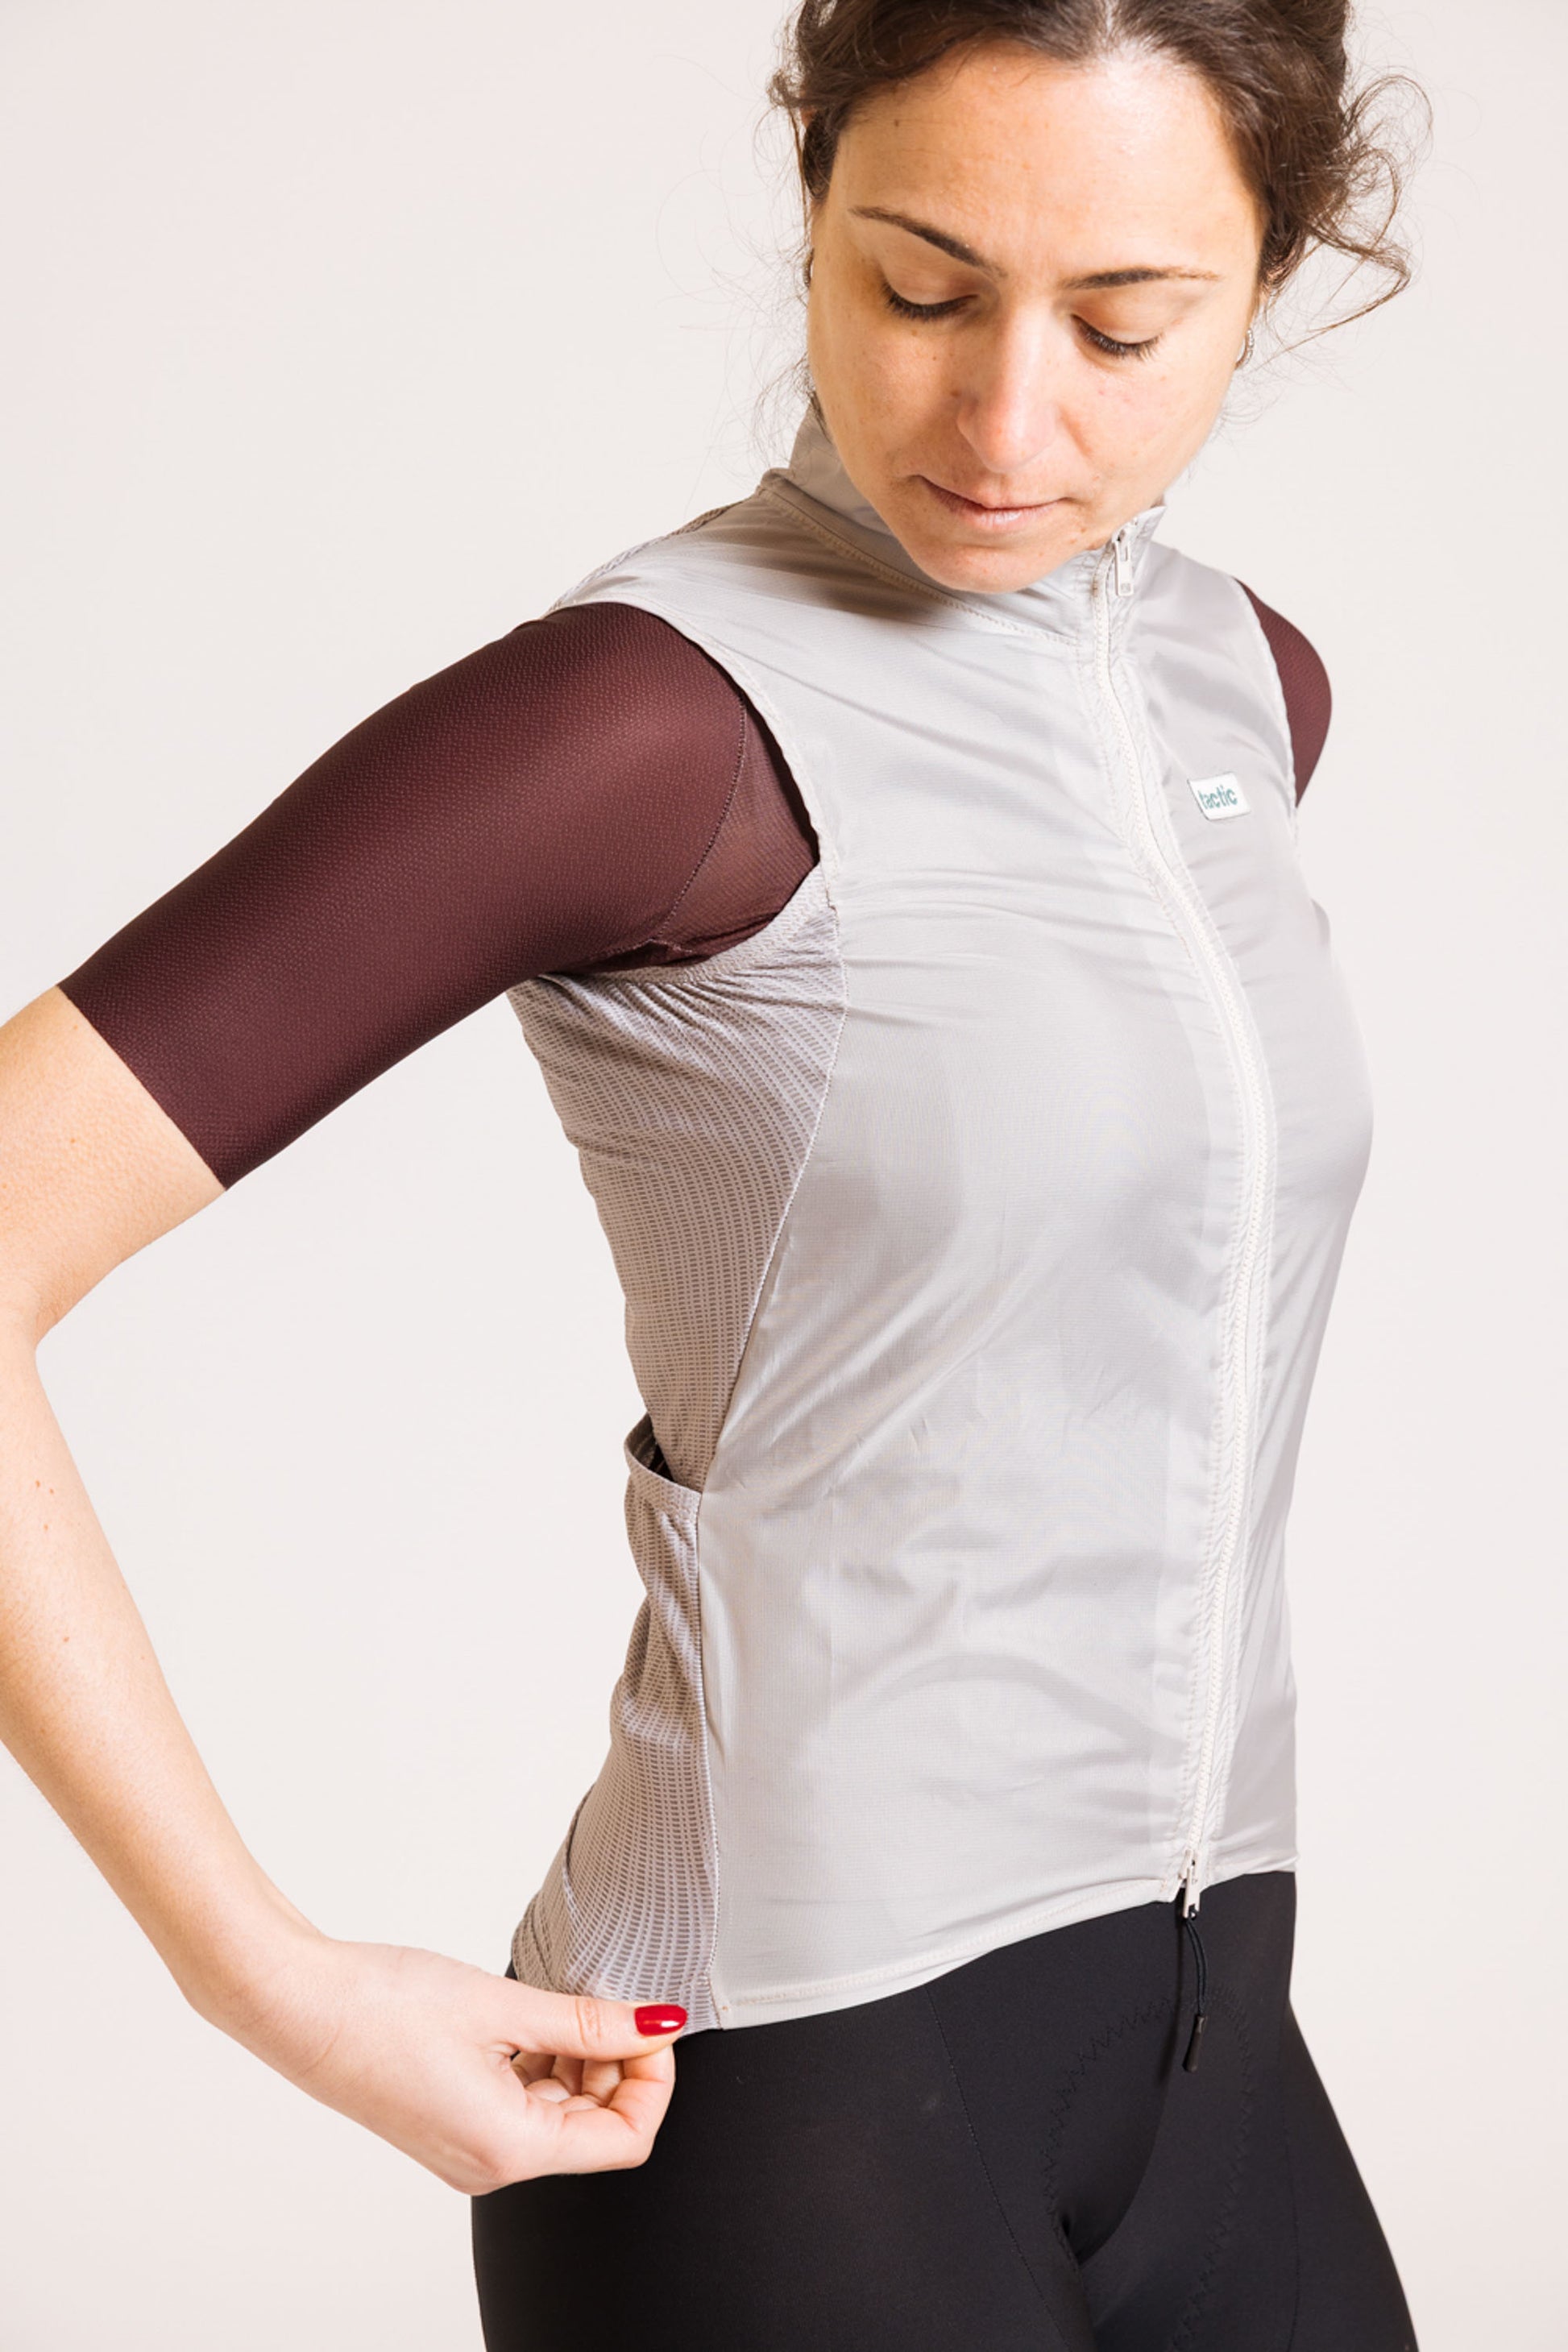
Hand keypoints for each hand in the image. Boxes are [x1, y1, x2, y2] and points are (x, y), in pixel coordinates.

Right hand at [213, 1932, 684, 2192]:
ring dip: (578, 2055)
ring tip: (558, 1996)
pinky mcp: (449, 2122)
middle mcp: (491, 2165)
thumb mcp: (503, 2005)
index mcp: (510, 2150)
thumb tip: (662, 2023)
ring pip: (560, 2112)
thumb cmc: (385, 2006)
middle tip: (602, 1993)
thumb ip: (590, 2020)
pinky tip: (527, 2013)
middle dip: (614, 2061)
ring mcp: (468, 2147)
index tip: (650, 2017)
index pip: (627, 2138)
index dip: (652, 2077)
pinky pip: (522, 2102)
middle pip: (596, 2127)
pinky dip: (541, 2059)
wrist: (295, 2005)